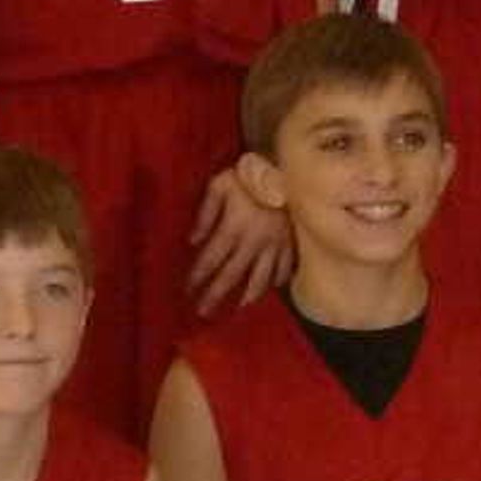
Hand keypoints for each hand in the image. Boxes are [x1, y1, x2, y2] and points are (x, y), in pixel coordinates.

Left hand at [184, 161, 291, 315]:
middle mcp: (254, 242)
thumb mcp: (219, 186)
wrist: (286, 167)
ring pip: (262, 277)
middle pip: (233, 274)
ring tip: (239, 309)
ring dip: (248, 295)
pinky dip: (279, 280)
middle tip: (204, 312)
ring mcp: (276, 244)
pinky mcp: (292, 242)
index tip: (187, 290)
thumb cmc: (247, 175)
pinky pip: (286, 267)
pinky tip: (272, 287)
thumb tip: (192, 241)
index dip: (198, 275)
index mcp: (234, 227)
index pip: (212, 258)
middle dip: (216, 294)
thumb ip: (205, 213)